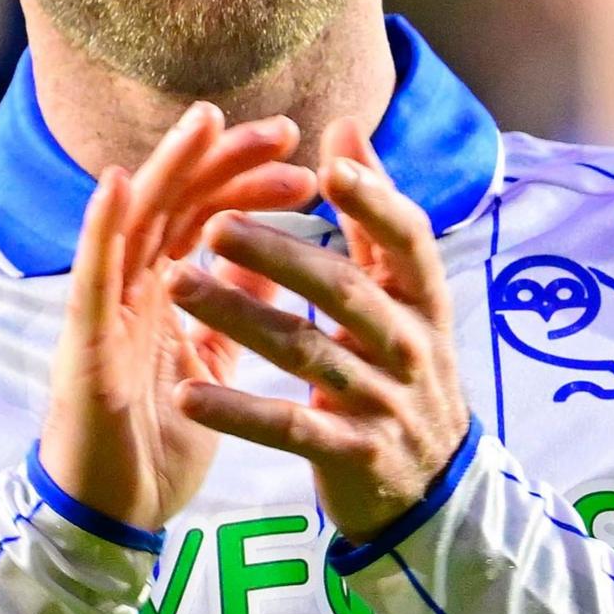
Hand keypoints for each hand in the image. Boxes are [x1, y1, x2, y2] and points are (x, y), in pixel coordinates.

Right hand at [39, 103, 317, 533]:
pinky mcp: (83, 345)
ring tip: (206, 123)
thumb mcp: (211, 366)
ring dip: (169, 169)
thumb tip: (270, 266)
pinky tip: (118, 185)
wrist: (115, 518)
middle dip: (224, 160)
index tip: (300, 158)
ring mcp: (102, 312)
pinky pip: (89, 278)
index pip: (206, 218)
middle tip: (280, 129)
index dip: (246, 181)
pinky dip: (100, 228)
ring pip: (133, 221)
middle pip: (175, 204)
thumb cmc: (155, 443)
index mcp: (163, 294)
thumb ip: (232, 314)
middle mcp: (130, 290)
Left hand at [167, 118, 473, 539]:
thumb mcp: (404, 297)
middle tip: (213, 226)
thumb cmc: (407, 370)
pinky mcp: (354, 454)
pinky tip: (188, 392)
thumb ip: (372, 216)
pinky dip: (238, 412)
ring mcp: (385, 403)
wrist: (435, 488)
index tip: (330, 165)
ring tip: (177, 287)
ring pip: (307, 352)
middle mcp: (411, 345)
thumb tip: (347, 125)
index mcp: (423, 299)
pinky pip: (291, 428)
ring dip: (240, 318)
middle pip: (344, 290)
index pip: (408, 239)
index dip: (375, 201)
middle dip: (280, 256)